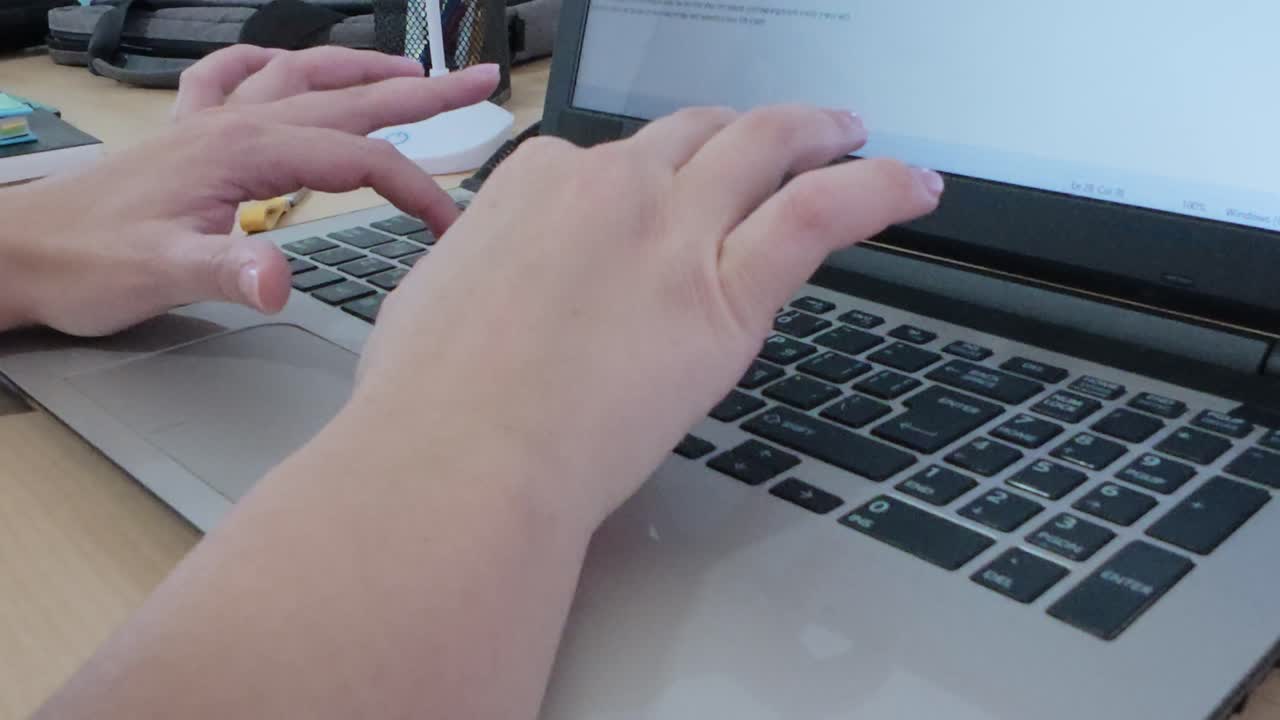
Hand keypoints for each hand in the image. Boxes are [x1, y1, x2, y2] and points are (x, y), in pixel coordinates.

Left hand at [0, 46, 496, 335]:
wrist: (19, 250)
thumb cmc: (85, 262)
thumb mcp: (160, 274)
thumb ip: (227, 270)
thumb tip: (284, 278)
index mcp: (242, 151)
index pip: (358, 160)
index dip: (415, 189)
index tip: (451, 224)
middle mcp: (233, 123)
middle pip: (348, 98)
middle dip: (422, 93)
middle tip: (479, 83)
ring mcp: (211, 123)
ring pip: (304, 76)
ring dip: (362, 69)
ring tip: (411, 72)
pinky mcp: (189, 134)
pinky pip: (237, 78)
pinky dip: (270, 65)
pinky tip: (281, 65)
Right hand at [353, 106, 942, 529]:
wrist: (461, 457)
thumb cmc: (430, 402)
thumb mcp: (435, 301)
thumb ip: (486, 272)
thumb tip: (498, 281)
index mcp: (535, 184)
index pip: (607, 161)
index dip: (641, 181)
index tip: (657, 202)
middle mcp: (609, 187)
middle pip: (693, 135)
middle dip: (735, 133)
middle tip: (769, 142)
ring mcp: (673, 229)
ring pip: (764, 146)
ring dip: (814, 130)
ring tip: (849, 132)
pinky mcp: (724, 290)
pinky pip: (820, 212)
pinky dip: (877, 188)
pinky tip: (913, 186)